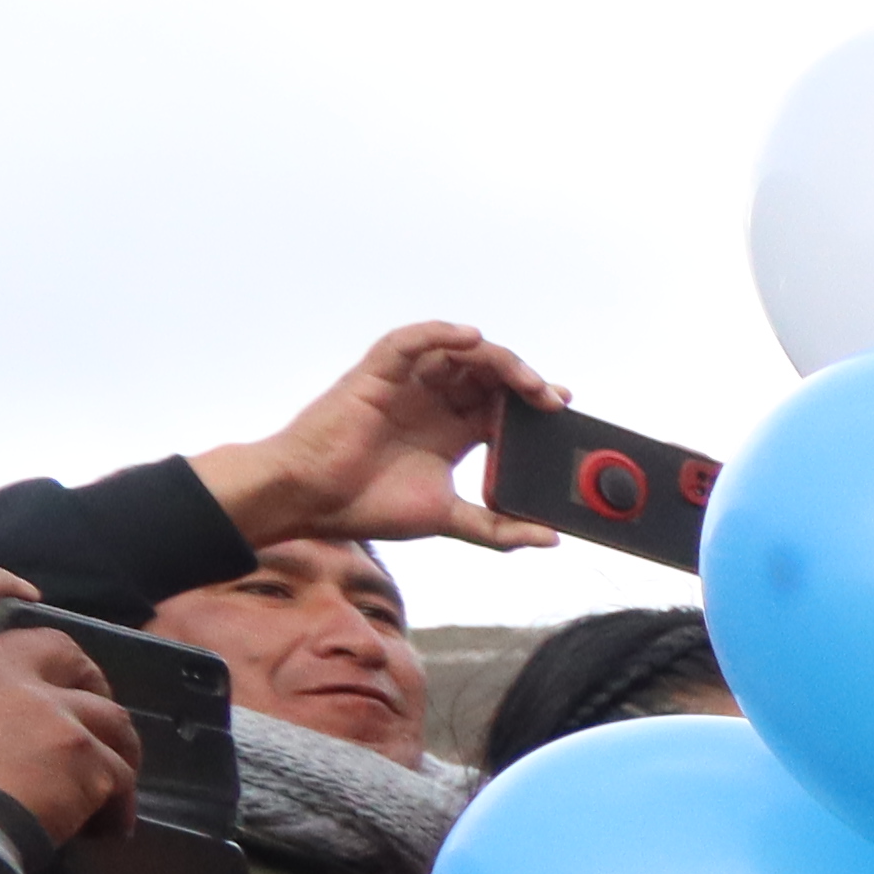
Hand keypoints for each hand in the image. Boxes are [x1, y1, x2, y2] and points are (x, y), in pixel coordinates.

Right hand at [0, 566, 138, 844]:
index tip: (27, 592)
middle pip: (60, 649)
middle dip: (85, 677)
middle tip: (88, 710)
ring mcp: (44, 710)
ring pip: (109, 715)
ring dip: (116, 747)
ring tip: (109, 784)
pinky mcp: (80, 755)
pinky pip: (120, 776)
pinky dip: (118, 805)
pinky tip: (104, 830)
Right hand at [192, 319, 572, 552]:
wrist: (311, 500)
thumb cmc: (366, 504)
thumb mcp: (448, 519)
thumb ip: (497, 529)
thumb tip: (550, 538)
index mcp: (451, 430)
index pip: (501, 406)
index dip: (532, 403)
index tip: (563, 409)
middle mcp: (432, 402)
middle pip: (487, 375)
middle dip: (524, 382)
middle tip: (552, 399)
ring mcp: (405, 385)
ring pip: (458, 354)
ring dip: (497, 360)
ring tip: (525, 381)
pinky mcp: (376, 374)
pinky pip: (410, 341)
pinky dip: (440, 334)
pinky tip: (471, 339)